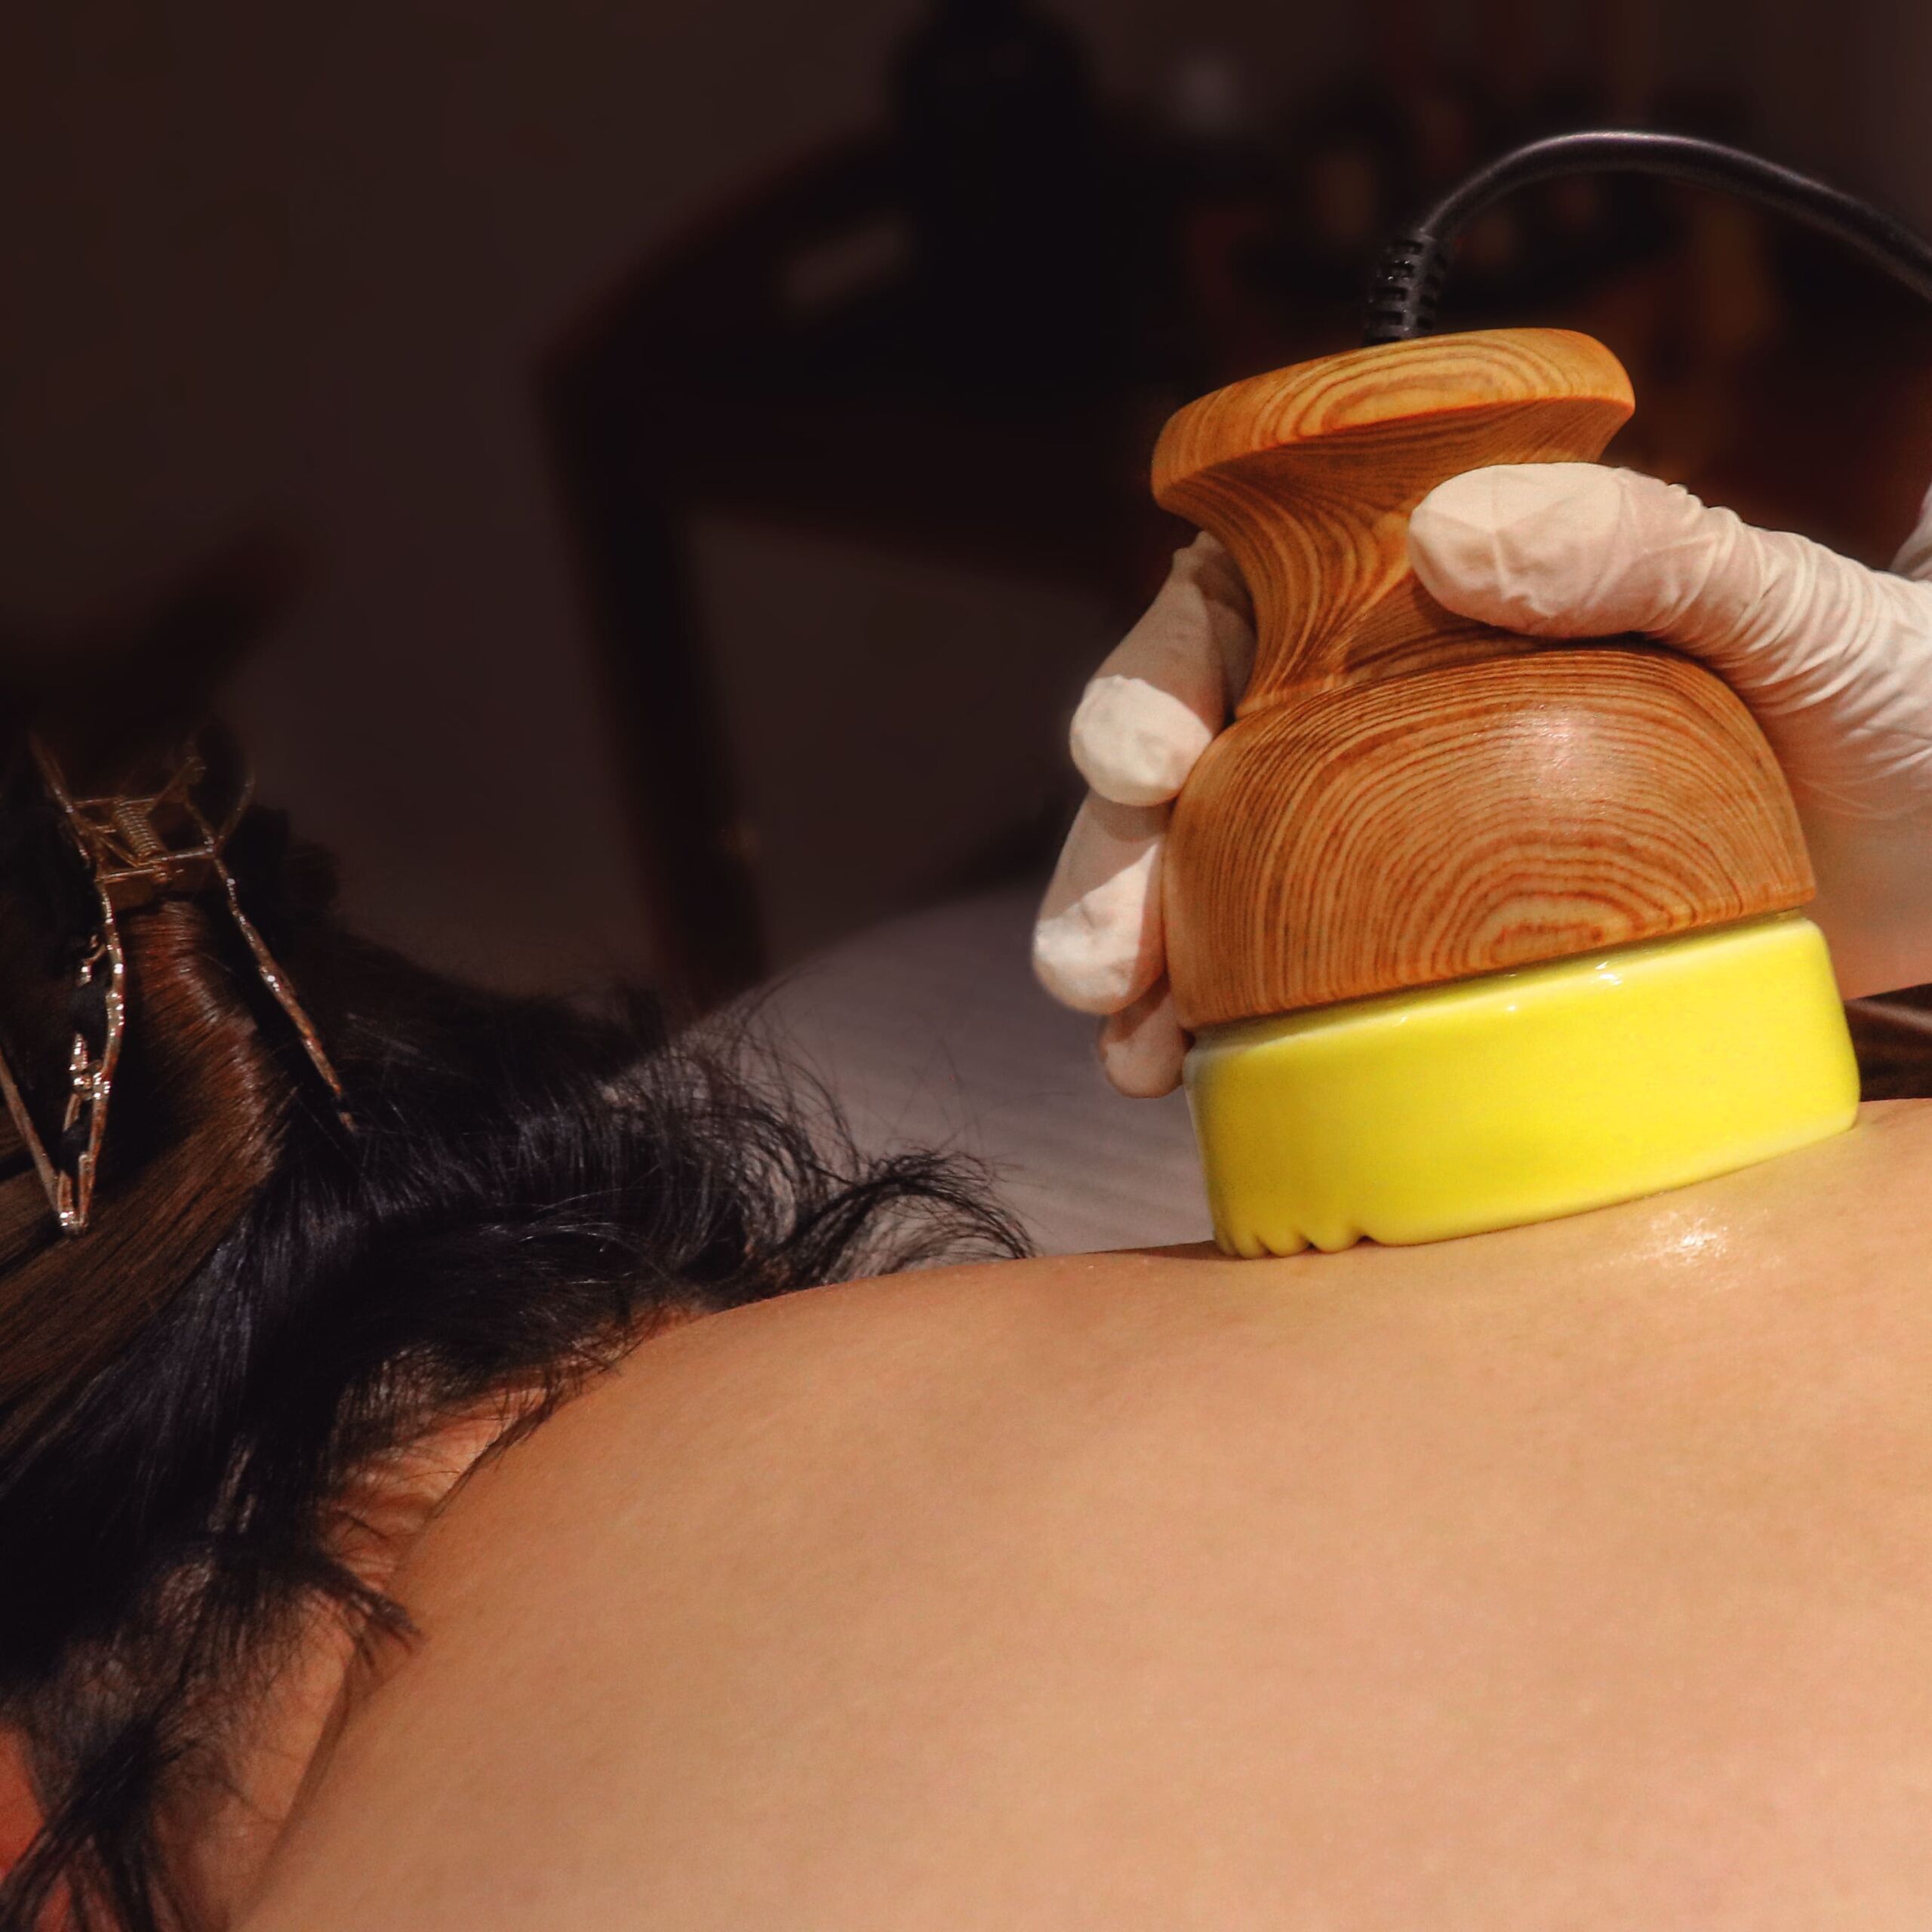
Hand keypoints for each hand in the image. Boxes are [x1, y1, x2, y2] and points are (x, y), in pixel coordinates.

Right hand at [1035, 473, 1931, 1096]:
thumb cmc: (1887, 698)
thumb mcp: (1795, 607)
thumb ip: (1647, 546)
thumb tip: (1448, 538)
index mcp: (1421, 604)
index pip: (1239, 609)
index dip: (1158, 678)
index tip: (1148, 762)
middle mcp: (1372, 719)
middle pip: (1193, 768)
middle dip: (1116, 858)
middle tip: (1093, 958)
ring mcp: (1386, 849)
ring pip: (1213, 886)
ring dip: (1140, 959)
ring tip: (1121, 1041)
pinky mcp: (1423, 958)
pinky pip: (1293, 987)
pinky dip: (1225, 1035)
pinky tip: (1187, 1083)